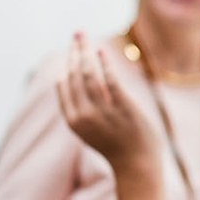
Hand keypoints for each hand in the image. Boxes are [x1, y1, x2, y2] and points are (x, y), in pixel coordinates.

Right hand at [56, 32, 159, 175]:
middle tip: (77, 34)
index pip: (64, 87)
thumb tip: (76, 87)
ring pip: (88, 74)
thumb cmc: (115, 147)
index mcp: (74, 121)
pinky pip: (110, 80)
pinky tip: (101, 51)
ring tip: (85, 37)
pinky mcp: (122, 107)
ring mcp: (103, 111)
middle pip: (74, 75)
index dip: (66, 66)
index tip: (72, 52)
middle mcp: (84, 115)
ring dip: (85, 51)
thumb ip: (82, 110)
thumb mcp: (90, 131)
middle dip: (74, 51)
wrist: (136, 166)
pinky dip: (104, 63)